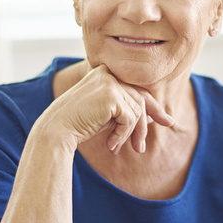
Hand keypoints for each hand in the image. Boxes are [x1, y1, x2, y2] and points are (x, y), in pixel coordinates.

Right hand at [38, 64, 174, 153]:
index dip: (153, 107)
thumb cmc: (78, 124)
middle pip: (140, 99)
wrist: (56, 130)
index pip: (136, 89)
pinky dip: (123, 135)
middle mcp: (108, 73)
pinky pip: (130, 119)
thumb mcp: (106, 115)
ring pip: (137, 111)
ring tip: (117, 148)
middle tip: (142, 148)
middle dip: (146, 125)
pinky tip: (111, 145)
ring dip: (131, 134)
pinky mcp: (111, 95)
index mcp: (105, 73)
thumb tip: (152, 115)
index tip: (166, 121)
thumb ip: (126, 110)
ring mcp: (110, 82)